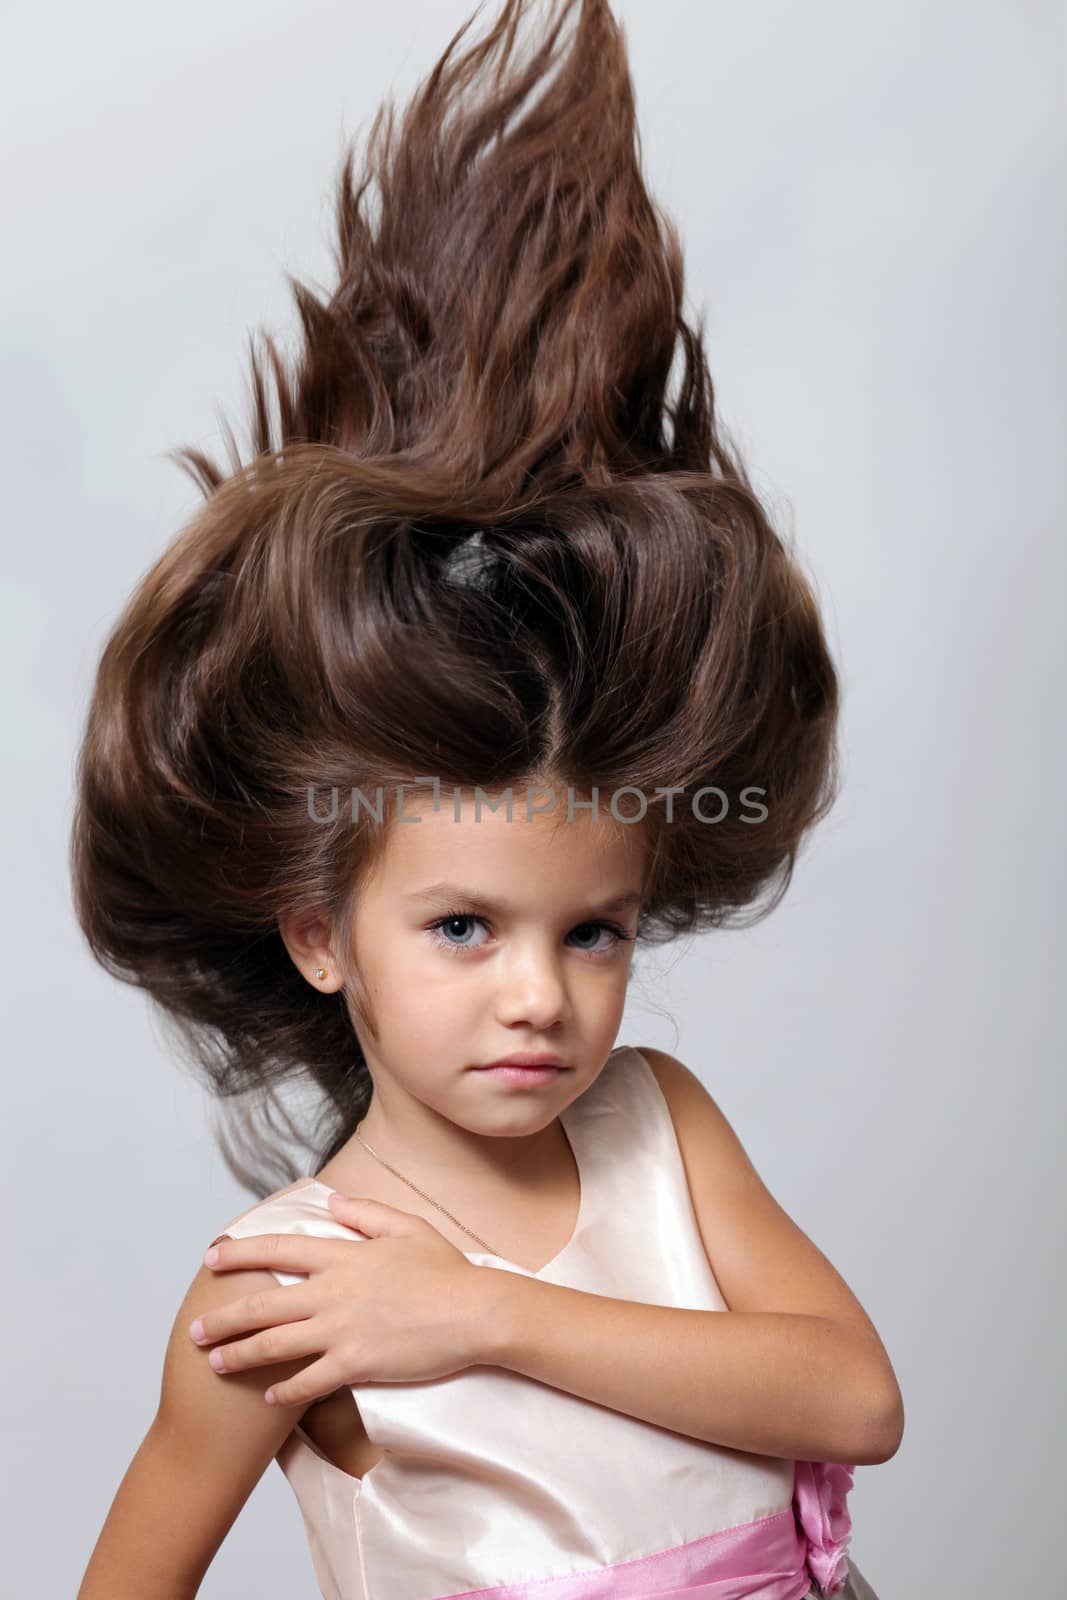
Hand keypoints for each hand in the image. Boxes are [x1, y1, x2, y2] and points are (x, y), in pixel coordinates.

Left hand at [189, 1194, 500, 1404]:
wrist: (475, 1312)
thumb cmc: (446, 1270)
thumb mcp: (407, 1228)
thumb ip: (365, 1213)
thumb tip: (332, 1201)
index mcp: (344, 1255)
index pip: (278, 1249)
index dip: (241, 1252)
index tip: (212, 1257)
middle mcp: (334, 1292)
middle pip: (263, 1305)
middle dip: (223, 1318)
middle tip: (195, 1330)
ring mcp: (342, 1330)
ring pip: (274, 1345)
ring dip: (239, 1355)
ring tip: (215, 1364)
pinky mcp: (356, 1364)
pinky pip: (308, 1381)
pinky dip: (283, 1390)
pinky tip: (268, 1395)